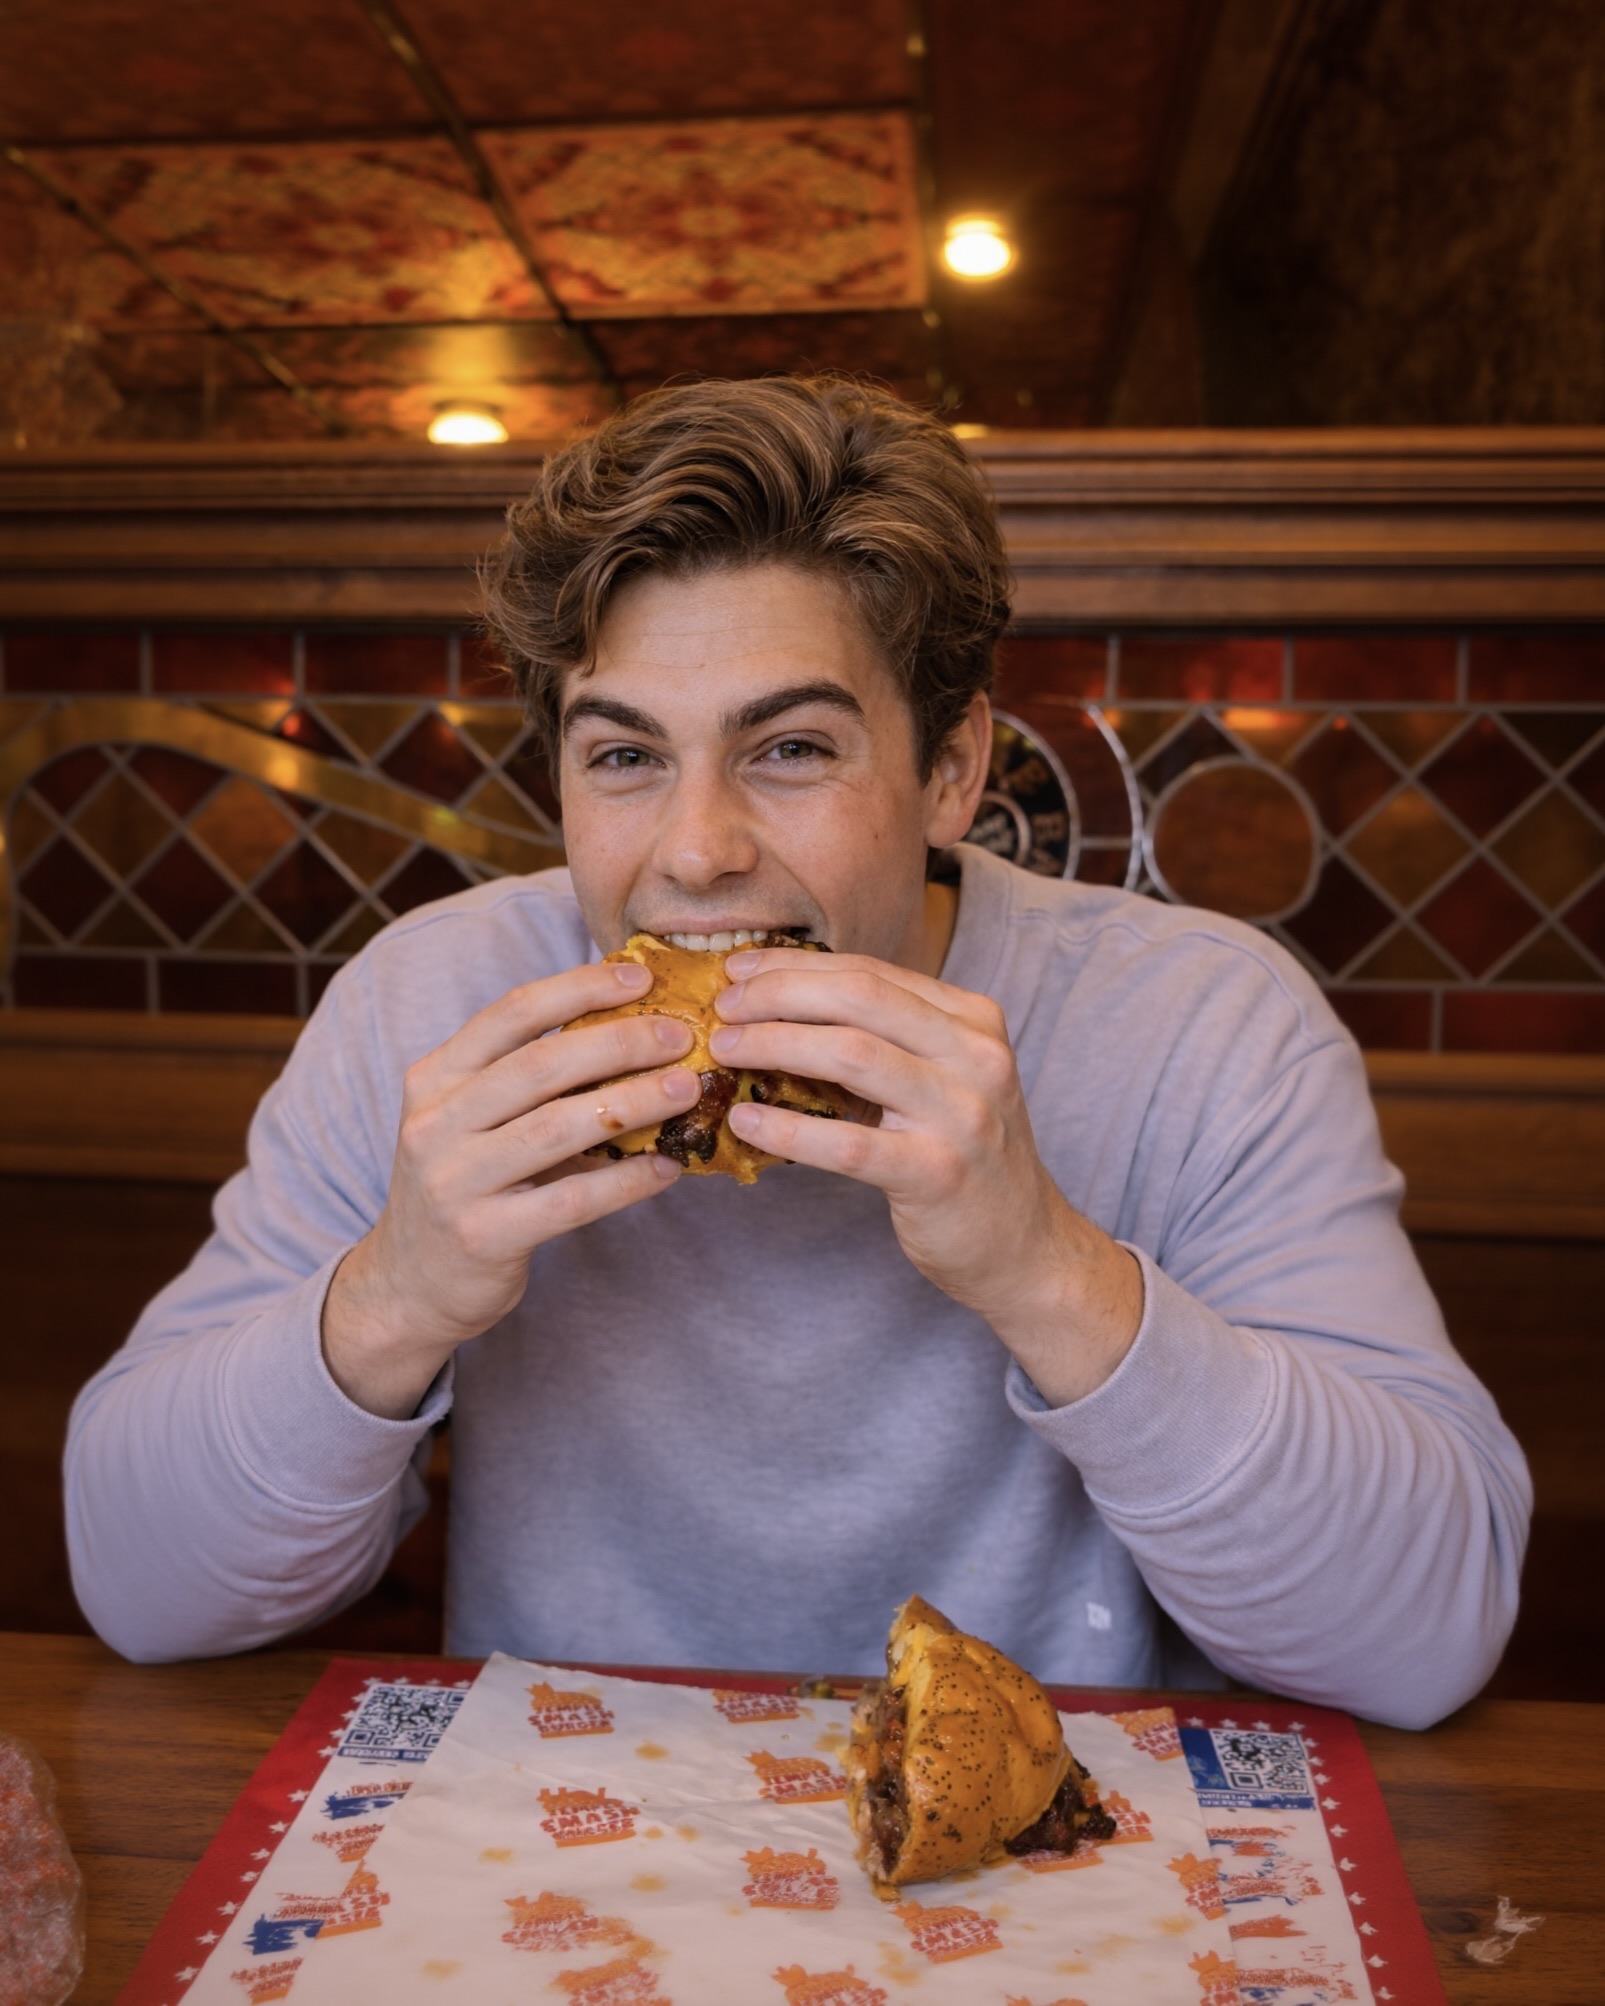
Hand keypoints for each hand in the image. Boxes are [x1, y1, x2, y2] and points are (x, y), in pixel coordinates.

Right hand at [323, 960, 698, 1417]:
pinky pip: (571, 1199)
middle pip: (541, 1064)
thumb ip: (530, 1080)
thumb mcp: (472, 1119)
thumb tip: (635, 1032)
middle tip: (682, 1036)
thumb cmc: (463, 1184)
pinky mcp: (484, 1236)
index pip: (512, 1013)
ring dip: (634, 1101)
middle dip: (621, 1041)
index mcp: (435, 1077)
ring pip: (558, 1126)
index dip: (579, 988)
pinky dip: (627, 1181)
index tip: (641, 977)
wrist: (408, 1282)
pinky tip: (668, 1167)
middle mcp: (436, 1122)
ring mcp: (454, 1181)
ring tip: (688, 1089)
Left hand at [709, 948, 1142, 1405]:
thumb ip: (885, 1037)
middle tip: (722, 1009)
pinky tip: (745, 1120)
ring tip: (724, 1052)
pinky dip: (786, 1127)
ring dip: (773, 1045)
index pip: (871, 972)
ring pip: (850, 1054)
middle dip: (778, 994)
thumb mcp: (942, 1077)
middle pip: (859, 998)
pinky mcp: (938, 1173)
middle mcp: (976, 1057)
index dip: (796, 966)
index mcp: (973, 1020)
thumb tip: (779, 1003)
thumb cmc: (963, 1154)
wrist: (1022, 1245)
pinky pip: (847, 1142)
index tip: (739, 972)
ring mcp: (962, 1114)